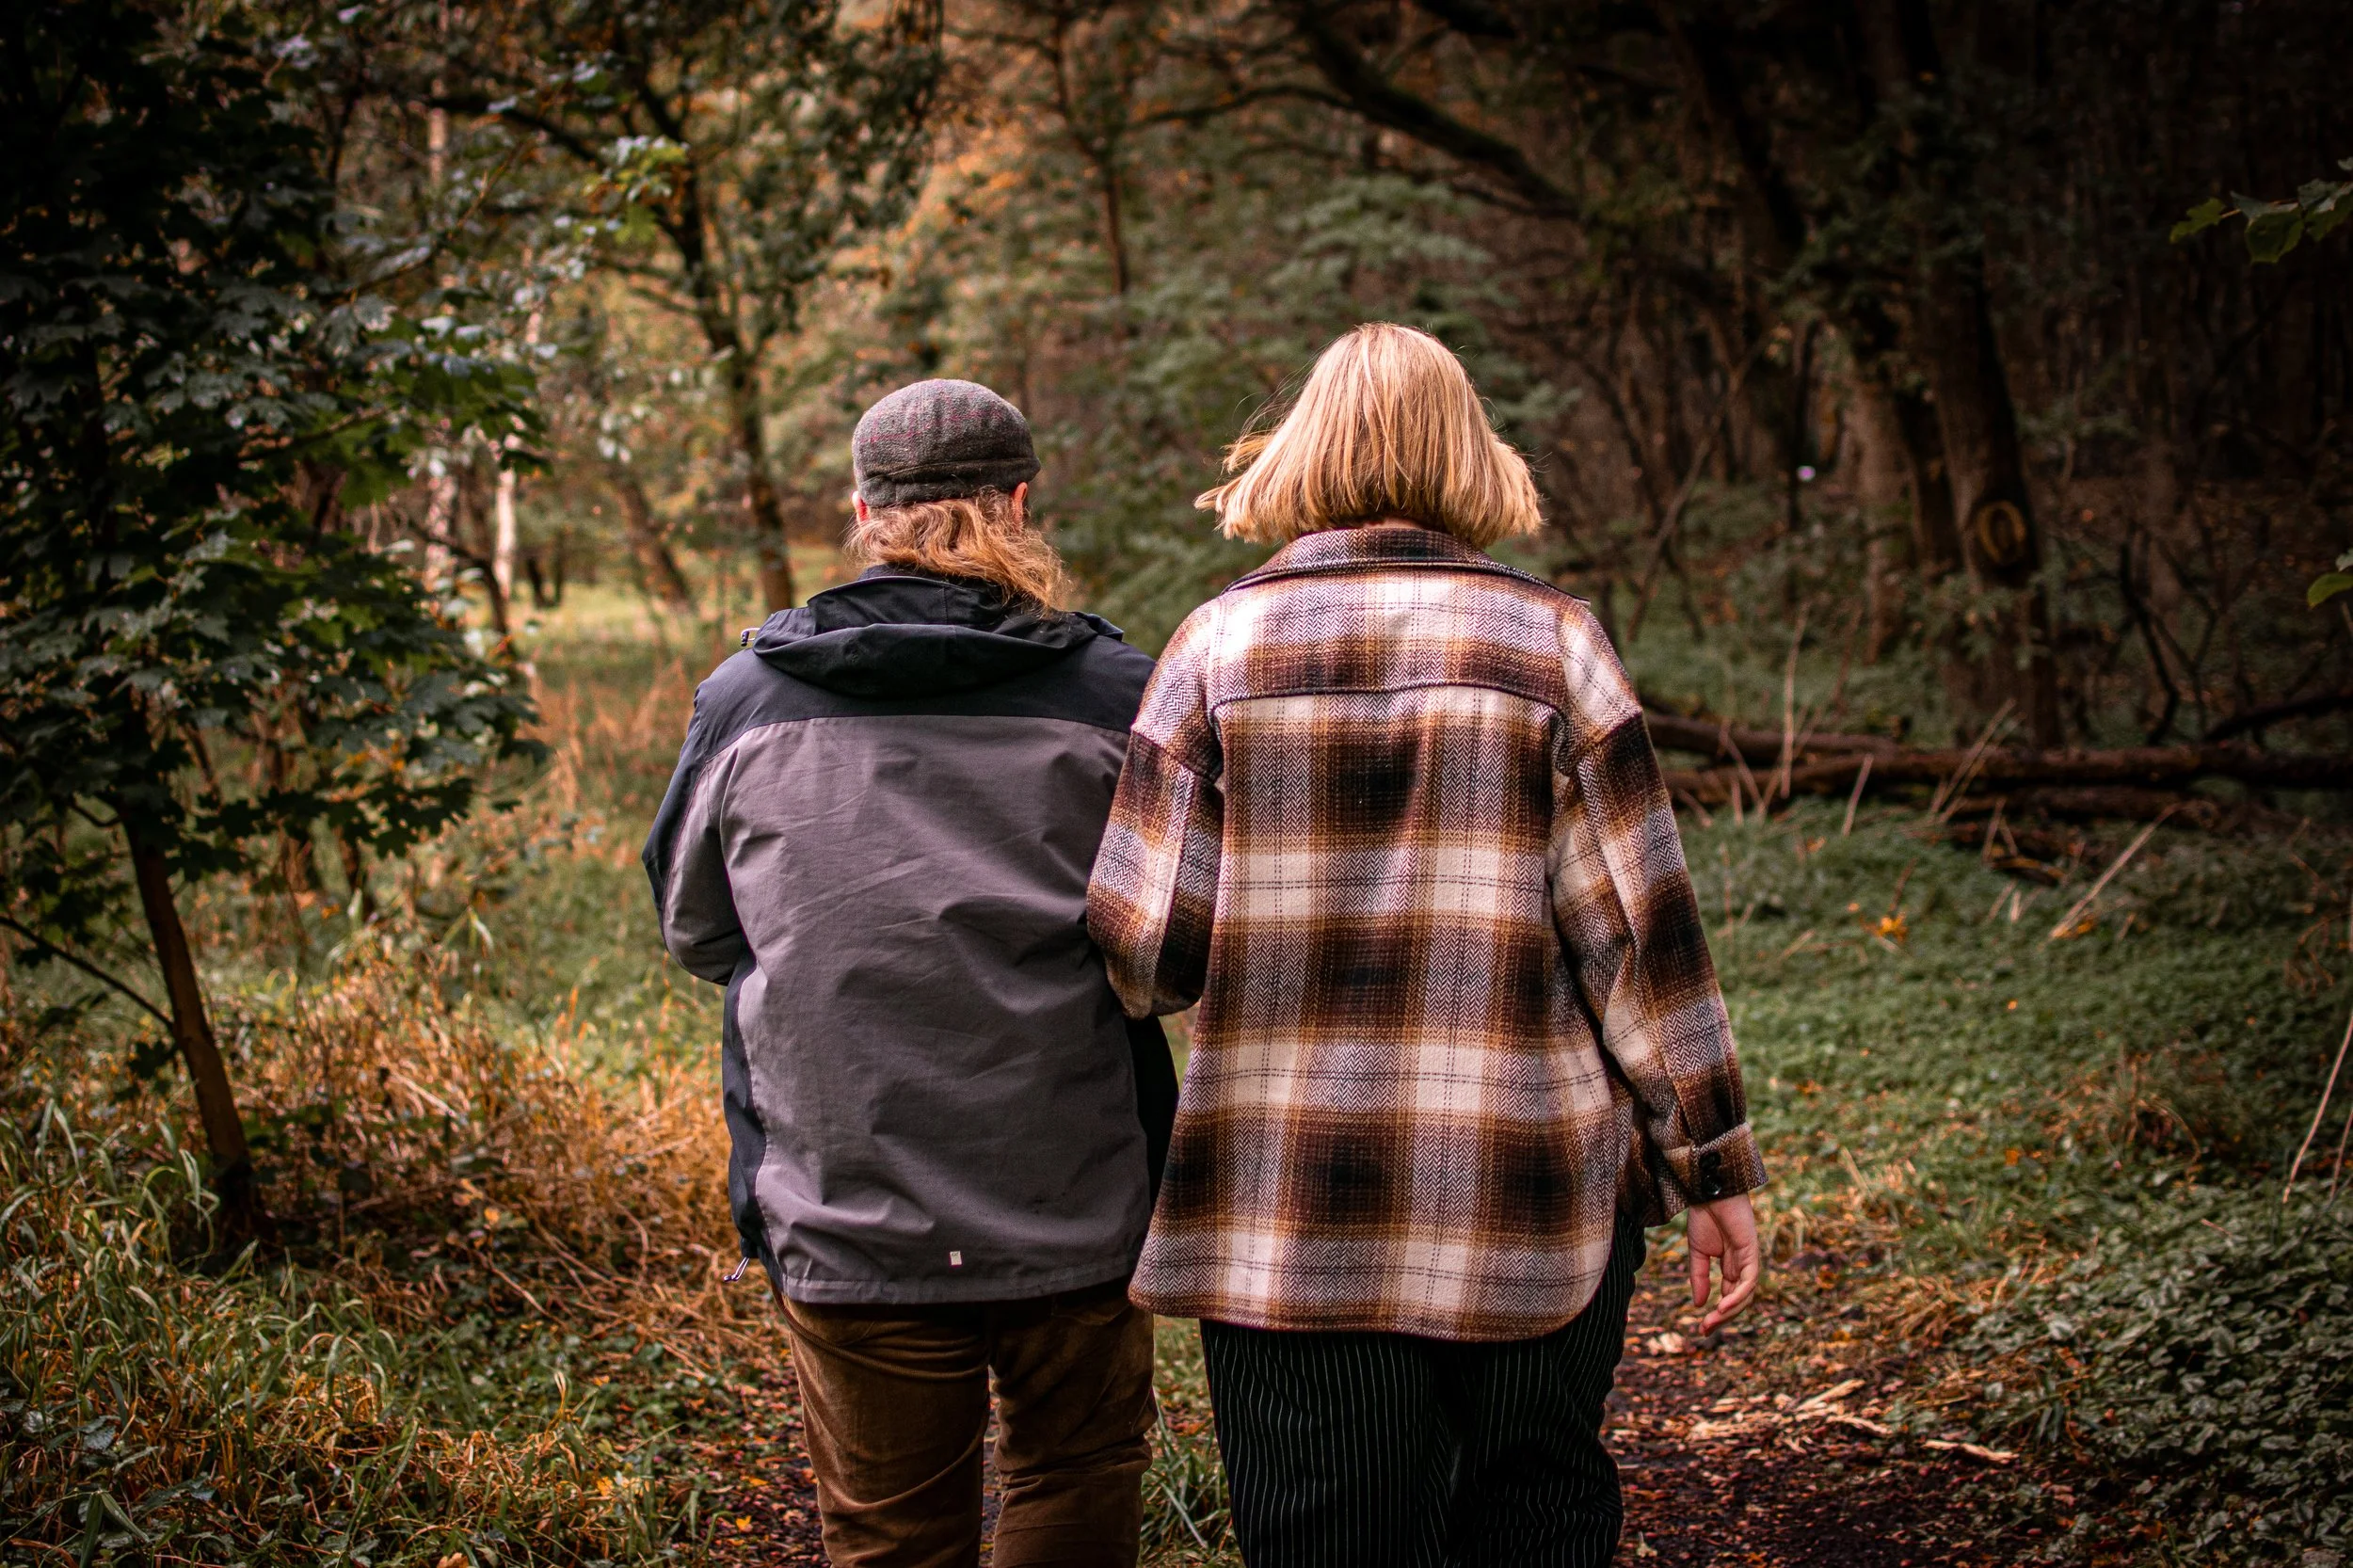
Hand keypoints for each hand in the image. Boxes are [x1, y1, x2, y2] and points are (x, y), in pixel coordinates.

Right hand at [1686, 1193, 1760, 1333]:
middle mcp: (1742, 1266)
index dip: (1717, 1315)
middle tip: (1706, 1330)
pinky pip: (1749, 1281)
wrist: (1709, 1192)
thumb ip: (1700, 1278)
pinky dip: (1738, 1296)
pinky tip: (1723, 1306)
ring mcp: (1749, 1260)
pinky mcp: (1752, 1253)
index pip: (1728, 1297)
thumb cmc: (1704, 1216)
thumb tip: (1699, 1305)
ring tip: (1713, 1321)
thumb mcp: (1697, 1252)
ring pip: (1746, 1295)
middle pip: (1738, 1301)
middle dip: (1723, 1318)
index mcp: (1730, 1266)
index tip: (1702, 1329)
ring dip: (1730, 1311)